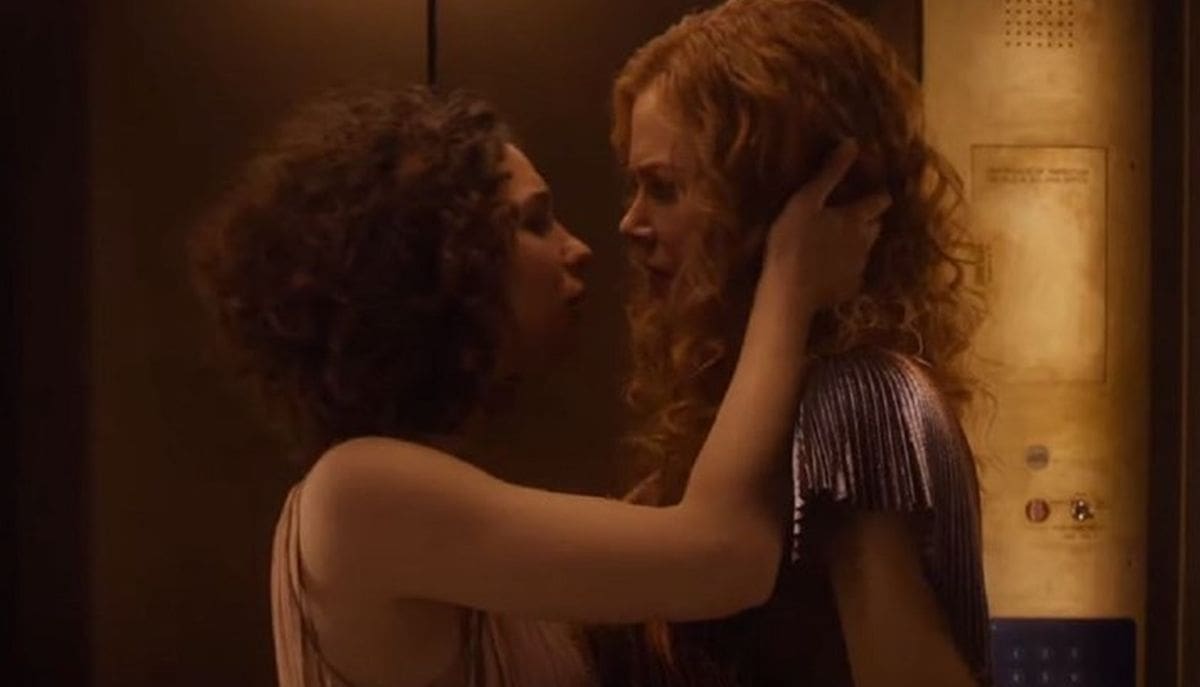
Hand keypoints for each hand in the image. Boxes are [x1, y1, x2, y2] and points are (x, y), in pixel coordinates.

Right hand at [762, 139, 889, 308]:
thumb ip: (830, 173)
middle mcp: (864, 241)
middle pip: (875, 227)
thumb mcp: (806, 200)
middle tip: (850, 220)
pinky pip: (852, 276)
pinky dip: (844, 272)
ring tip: (835, 248)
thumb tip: (852, 142)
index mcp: (855, 218)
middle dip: (868, 222)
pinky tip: (829, 273)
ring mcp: (858, 267)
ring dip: (855, 247)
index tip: (874, 194)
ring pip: (865, 251)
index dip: (877, 196)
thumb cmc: (792, 241)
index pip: (879, 201)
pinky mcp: (849, 289)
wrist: (789, 291)